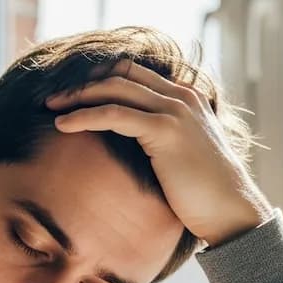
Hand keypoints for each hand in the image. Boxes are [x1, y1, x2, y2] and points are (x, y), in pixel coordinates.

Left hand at [45, 59, 275, 246]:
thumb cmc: (204, 192)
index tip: (73, 93)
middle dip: (83, 83)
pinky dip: (85, 116)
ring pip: (115, 89)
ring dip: (77, 96)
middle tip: (53, 97)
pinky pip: (115, 115)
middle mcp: (181, 96)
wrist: (231, 209)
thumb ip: (160, 140)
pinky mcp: (165, 130)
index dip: (100, 79)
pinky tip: (63, 125)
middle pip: (121, 74)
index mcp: (185, 97)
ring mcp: (175, 110)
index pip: (134, 73)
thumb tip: (129, 148)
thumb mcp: (181, 155)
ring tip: (51, 107)